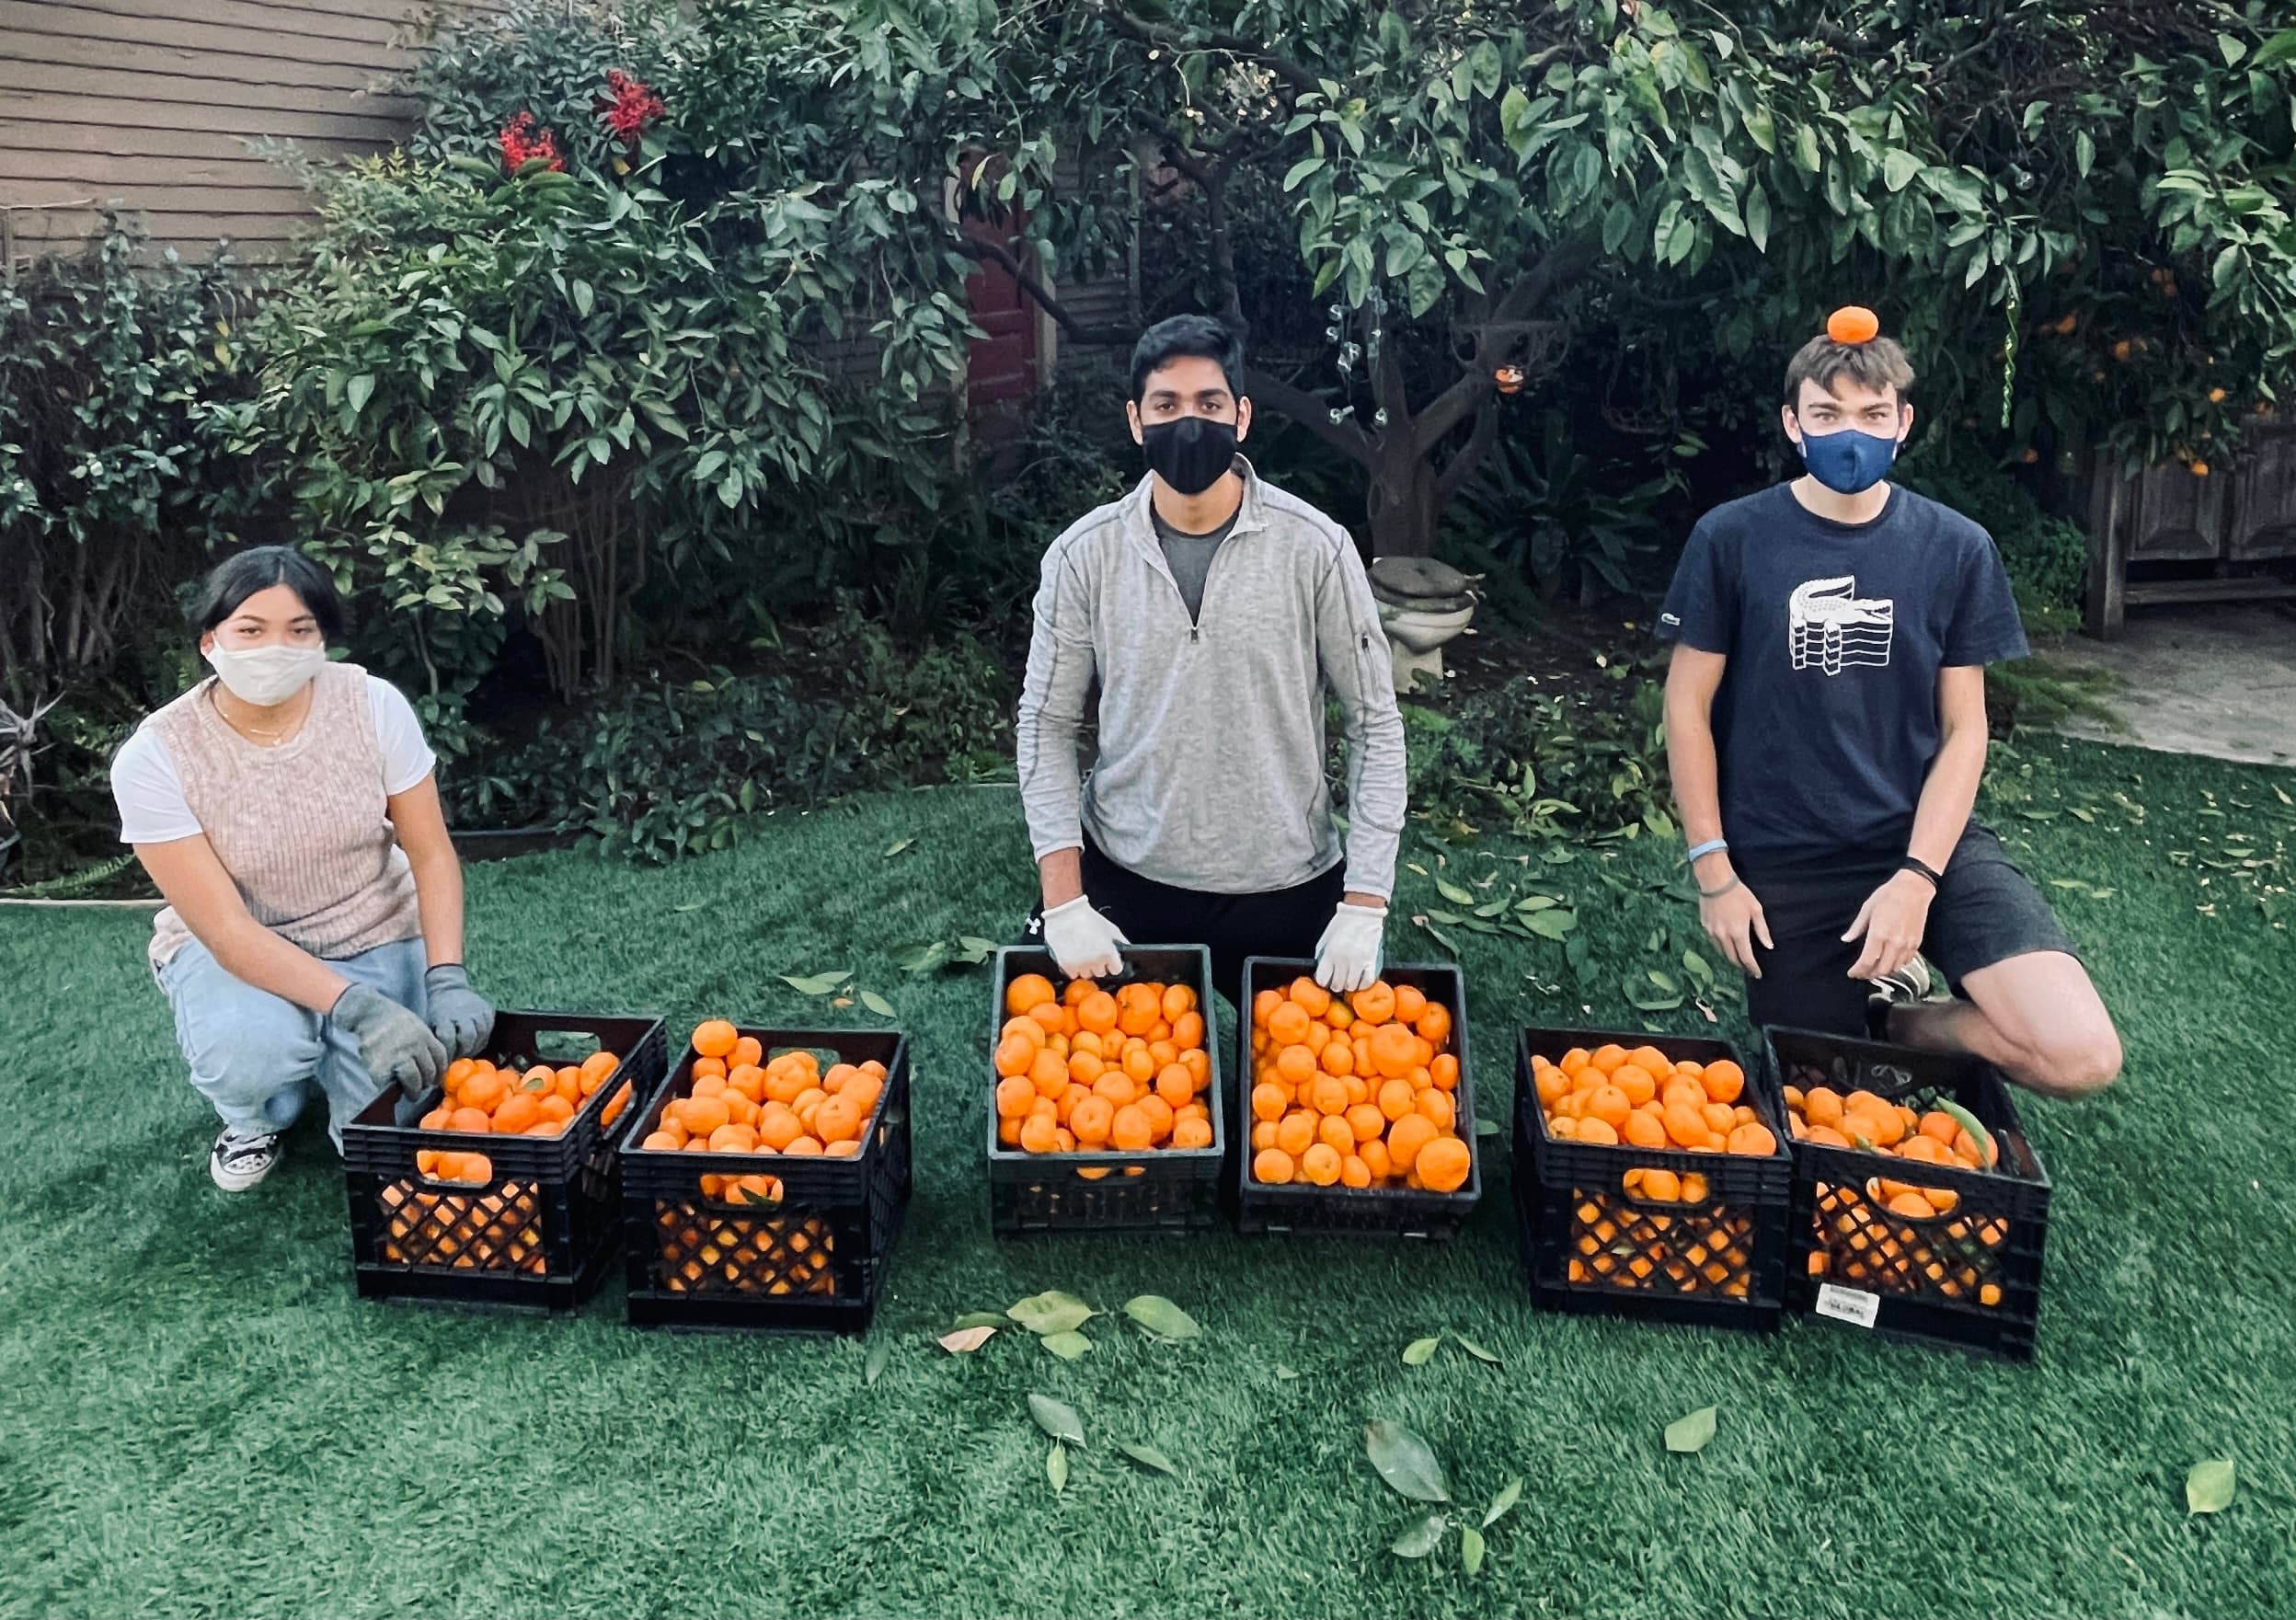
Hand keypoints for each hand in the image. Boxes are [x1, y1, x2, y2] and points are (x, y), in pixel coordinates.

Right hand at [333, 983, 447, 1101]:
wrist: (368, 1013)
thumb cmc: (392, 1019)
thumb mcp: (416, 1025)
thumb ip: (424, 1041)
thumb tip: (431, 1061)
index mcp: (425, 1036)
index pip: (440, 1058)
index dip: (440, 1071)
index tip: (436, 1078)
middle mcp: (415, 1047)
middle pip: (429, 1071)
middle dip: (427, 1082)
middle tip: (423, 1087)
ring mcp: (399, 1057)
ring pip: (414, 1081)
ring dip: (414, 1091)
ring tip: (412, 1094)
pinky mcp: (382, 1066)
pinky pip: (391, 1082)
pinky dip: (391, 1087)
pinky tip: (391, 1086)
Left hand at [422, 964, 495, 1058]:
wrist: (449, 987)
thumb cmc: (437, 1010)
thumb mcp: (431, 1023)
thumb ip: (436, 1040)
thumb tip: (437, 1061)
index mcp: (445, 1016)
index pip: (448, 1040)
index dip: (448, 1053)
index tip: (445, 1060)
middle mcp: (463, 1013)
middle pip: (467, 1039)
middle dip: (463, 1052)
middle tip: (458, 1058)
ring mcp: (477, 1011)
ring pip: (480, 1037)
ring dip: (473, 1048)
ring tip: (466, 1052)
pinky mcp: (488, 1011)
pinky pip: (488, 1031)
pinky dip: (482, 1040)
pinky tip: (474, 1043)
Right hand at [1041, 895, 1127, 978]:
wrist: (1065, 913)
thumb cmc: (1087, 917)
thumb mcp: (1110, 928)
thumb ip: (1121, 941)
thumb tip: (1127, 950)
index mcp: (1108, 952)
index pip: (1116, 969)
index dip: (1112, 963)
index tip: (1108, 959)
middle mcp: (1095, 961)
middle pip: (1101, 972)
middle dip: (1098, 964)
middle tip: (1092, 951)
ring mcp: (1081, 965)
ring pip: (1087, 974)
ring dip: (1085, 966)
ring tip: (1081, 951)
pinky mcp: (1067, 966)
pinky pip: (1073, 974)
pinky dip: (1073, 967)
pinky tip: (1072, 954)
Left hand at [1313, 901, 1385, 992]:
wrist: (1362, 912)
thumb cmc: (1342, 924)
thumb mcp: (1326, 939)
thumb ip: (1323, 957)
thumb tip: (1322, 974)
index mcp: (1330, 952)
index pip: (1322, 979)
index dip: (1324, 982)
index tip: (1327, 979)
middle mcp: (1343, 959)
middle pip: (1337, 985)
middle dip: (1336, 984)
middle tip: (1338, 979)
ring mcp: (1359, 960)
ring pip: (1351, 986)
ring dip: (1349, 985)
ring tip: (1349, 978)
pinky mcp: (1372, 960)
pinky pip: (1367, 981)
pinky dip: (1363, 984)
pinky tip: (1360, 980)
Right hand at [1697, 868, 1773, 978]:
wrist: (1715, 881)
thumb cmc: (1739, 893)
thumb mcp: (1755, 909)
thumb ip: (1762, 929)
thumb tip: (1769, 946)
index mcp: (1738, 932)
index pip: (1746, 957)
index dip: (1752, 968)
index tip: (1757, 974)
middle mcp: (1724, 936)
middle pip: (1732, 958)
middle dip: (1741, 966)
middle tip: (1748, 969)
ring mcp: (1712, 932)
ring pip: (1721, 952)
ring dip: (1731, 958)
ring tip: (1738, 959)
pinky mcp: (1705, 927)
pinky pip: (1714, 943)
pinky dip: (1721, 947)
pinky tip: (1726, 945)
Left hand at [1843, 870, 1933, 980]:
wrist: (1914, 888)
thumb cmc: (1888, 895)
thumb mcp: (1867, 909)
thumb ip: (1857, 927)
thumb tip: (1846, 939)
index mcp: (1879, 934)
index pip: (1867, 962)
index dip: (1858, 971)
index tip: (1852, 973)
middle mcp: (1894, 942)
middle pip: (1881, 970)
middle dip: (1869, 975)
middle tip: (1861, 973)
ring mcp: (1907, 944)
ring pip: (1894, 968)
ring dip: (1883, 972)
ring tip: (1874, 968)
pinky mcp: (1917, 943)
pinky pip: (1906, 961)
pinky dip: (1896, 965)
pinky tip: (1889, 960)